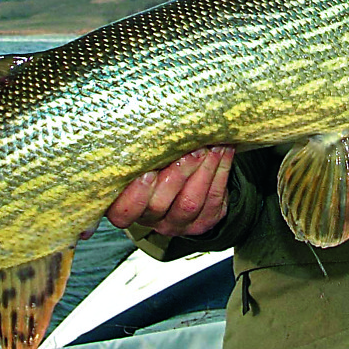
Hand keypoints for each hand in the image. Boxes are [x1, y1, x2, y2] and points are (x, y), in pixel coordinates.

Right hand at [106, 145, 234, 237]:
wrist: (186, 181)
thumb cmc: (156, 163)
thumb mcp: (142, 161)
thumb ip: (141, 154)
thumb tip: (148, 125)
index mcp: (128, 207)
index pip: (124, 212)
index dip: (135, 194)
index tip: (148, 172)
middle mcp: (152, 219)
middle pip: (159, 204)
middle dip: (177, 174)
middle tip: (189, 151)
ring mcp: (179, 223)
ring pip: (190, 202)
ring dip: (203, 170)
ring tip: (210, 146)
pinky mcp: (204, 221)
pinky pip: (213, 199)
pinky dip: (220, 171)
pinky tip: (224, 150)